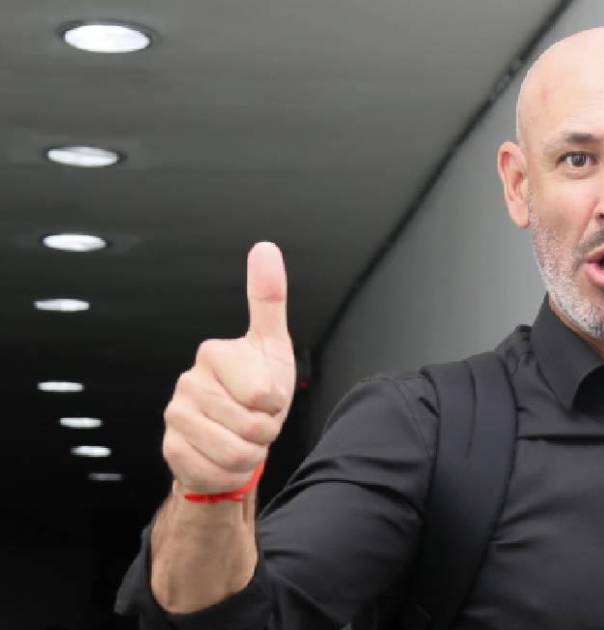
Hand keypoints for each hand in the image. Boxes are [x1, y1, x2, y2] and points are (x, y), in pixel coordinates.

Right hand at [162, 242, 295, 493]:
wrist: (233, 434)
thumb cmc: (257, 387)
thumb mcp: (271, 344)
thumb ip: (268, 298)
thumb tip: (265, 248)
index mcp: (214, 353)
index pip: (263, 394)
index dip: (276, 403)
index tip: (267, 395)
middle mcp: (188, 381)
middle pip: (252, 426)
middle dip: (266, 431)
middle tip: (256, 419)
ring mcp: (175, 415)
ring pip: (235, 452)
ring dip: (251, 452)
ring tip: (243, 436)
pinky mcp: (170, 448)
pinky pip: (216, 471)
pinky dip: (231, 471)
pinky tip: (224, 455)